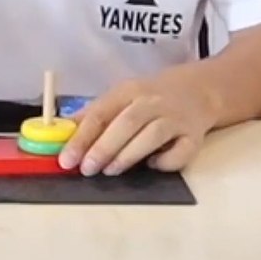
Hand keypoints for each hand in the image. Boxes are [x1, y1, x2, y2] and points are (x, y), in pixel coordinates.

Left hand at [58, 71, 216, 176]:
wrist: (199, 89)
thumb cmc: (151, 97)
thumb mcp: (121, 97)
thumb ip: (94, 115)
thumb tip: (61, 134)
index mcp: (129, 91)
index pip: (101, 112)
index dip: (82, 137)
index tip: (66, 159)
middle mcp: (153, 101)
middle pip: (126, 123)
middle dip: (104, 148)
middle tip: (87, 169)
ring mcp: (176, 118)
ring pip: (152, 135)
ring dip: (129, 155)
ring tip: (111, 170)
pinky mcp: (195, 135)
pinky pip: (181, 152)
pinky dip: (166, 162)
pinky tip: (153, 166)